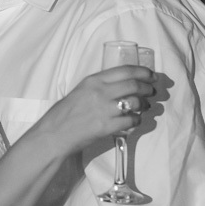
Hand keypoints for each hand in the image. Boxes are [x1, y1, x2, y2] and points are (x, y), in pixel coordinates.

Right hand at [34, 65, 154, 152]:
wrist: (54, 135)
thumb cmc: (63, 114)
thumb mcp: (79, 91)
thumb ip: (98, 87)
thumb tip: (120, 87)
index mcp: (93, 80)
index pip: (125, 71)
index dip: (142, 72)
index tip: (151, 75)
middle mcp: (100, 92)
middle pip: (134, 85)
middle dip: (147, 88)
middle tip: (151, 92)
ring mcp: (104, 110)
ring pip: (135, 103)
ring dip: (144, 105)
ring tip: (144, 107)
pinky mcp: (106, 127)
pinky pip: (130, 121)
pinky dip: (136, 120)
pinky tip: (134, 120)